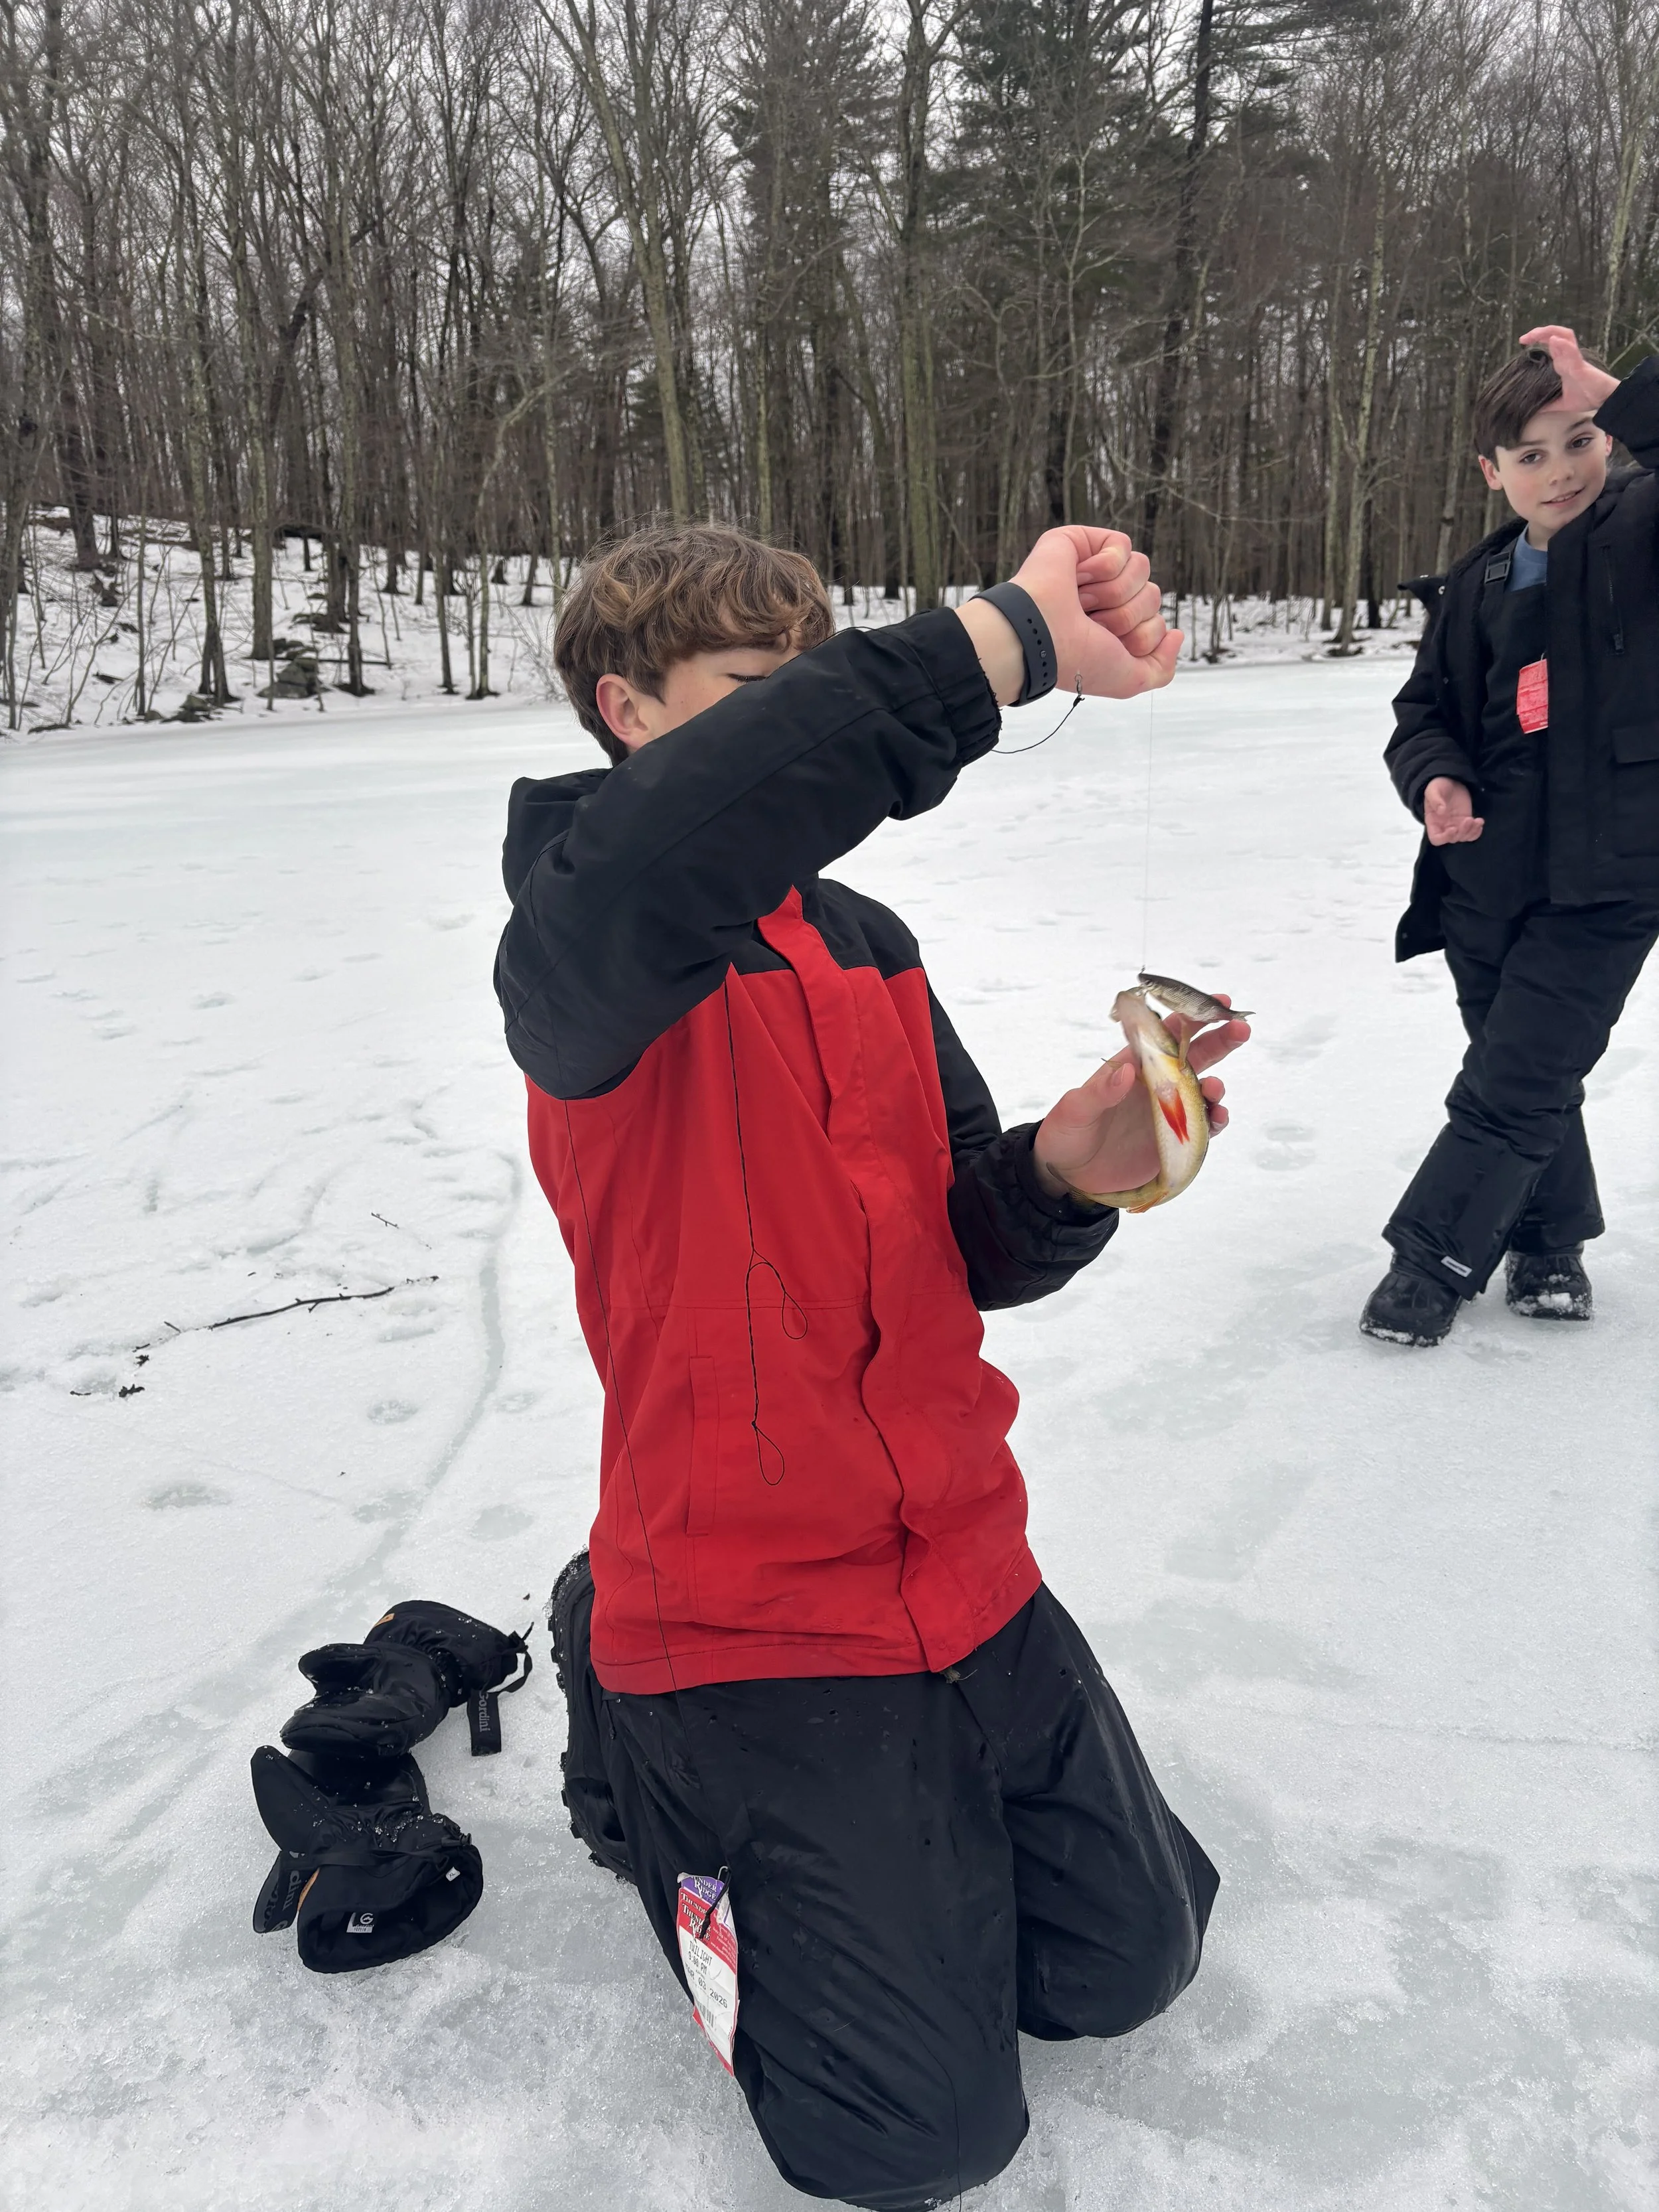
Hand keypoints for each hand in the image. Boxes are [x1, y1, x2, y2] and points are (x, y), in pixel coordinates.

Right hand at [959, 526, 1182, 705]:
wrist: (1041, 636)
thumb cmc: (1076, 658)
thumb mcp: (1128, 680)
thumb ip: (1161, 669)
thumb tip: (1177, 634)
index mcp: (1114, 629)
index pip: (1156, 622)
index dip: (1141, 637)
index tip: (1106, 644)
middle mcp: (1106, 600)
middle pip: (1152, 596)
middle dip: (1126, 615)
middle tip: (1090, 622)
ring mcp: (1094, 570)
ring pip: (1142, 568)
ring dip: (1114, 592)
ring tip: (1081, 601)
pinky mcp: (1083, 542)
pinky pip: (1122, 546)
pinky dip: (1104, 566)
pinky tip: (1078, 577)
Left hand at [1032, 1005, 1249, 1200]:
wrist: (1069, 1174)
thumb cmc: (1067, 1133)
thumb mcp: (1074, 1111)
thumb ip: (1099, 1092)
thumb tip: (1126, 1072)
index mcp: (1132, 1066)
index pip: (1164, 1035)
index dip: (1190, 1017)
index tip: (1216, 1003)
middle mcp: (1156, 1084)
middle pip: (1195, 1056)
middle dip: (1220, 1040)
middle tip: (1240, 1028)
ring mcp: (1168, 1111)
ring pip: (1203, 1091)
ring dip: (1215, 1086)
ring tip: (1215, 1089)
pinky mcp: (1175, 1139)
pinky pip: (1203, 1126)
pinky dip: (1215, 1120)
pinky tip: (1217, 1117)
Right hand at [1423, 775, 1483, 845]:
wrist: (1451, 781)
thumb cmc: (1439, 785)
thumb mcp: (1433, 789)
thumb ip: (1435, 799)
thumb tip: (1441, 811)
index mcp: (1433, 822)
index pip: (1436, 838)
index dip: (1445, 837)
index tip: (1453, 828)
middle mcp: (1444, 827)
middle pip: (1452, 839)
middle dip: (1462, 832)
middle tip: (1468, 819)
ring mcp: (1456, 825)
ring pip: (1463, 837)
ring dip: (1471, 831)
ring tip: (1477, 821)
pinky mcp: (1465, 821)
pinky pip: (1471, 833)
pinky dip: (1477, 832)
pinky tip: (1479, 822)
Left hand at [1517, 325, 1618, 415]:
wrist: (1604, 400)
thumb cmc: (1587, 397)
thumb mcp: (1562, 403)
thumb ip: (1548, 405)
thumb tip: (1532, 411)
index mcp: (1563, 363)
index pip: (1550, 345)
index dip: (1538, 339)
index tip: (1523, 342)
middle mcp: (1568, 358)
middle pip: (1556, 335)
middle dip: (1539, 332)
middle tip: (1523, 338)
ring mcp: (1575, 360)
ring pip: (1565, 337)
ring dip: (1550, 332)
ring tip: (1536, 334)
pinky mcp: (1581, 366)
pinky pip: (1573, 352)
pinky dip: (1564, 345)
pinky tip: (1554, 340)